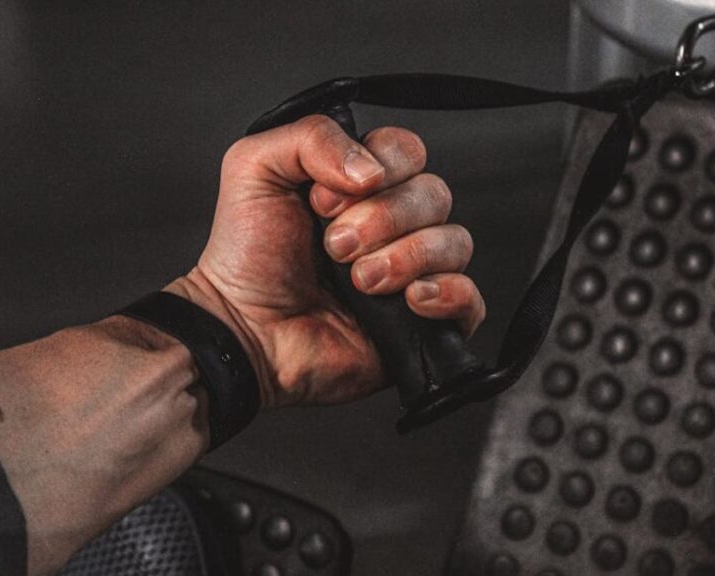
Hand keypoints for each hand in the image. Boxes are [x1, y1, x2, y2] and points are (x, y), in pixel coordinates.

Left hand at [165, 115, 484, 408]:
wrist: (243, 331)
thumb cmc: (245, 258)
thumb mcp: (254, 168)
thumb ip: (311, 135)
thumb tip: (372, 166)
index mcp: (360, 186)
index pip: (408, 152)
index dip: (379, 168)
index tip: (324, 200)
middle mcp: (392, 225)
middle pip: (434, 194)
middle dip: (382, 219)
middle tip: (334, 246)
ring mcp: (411, 274)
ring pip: (455, 242)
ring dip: (404, 257)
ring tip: (358, 281)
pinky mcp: (423, 323)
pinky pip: (471, 299)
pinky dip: (448, 293)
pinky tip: (409, 299)